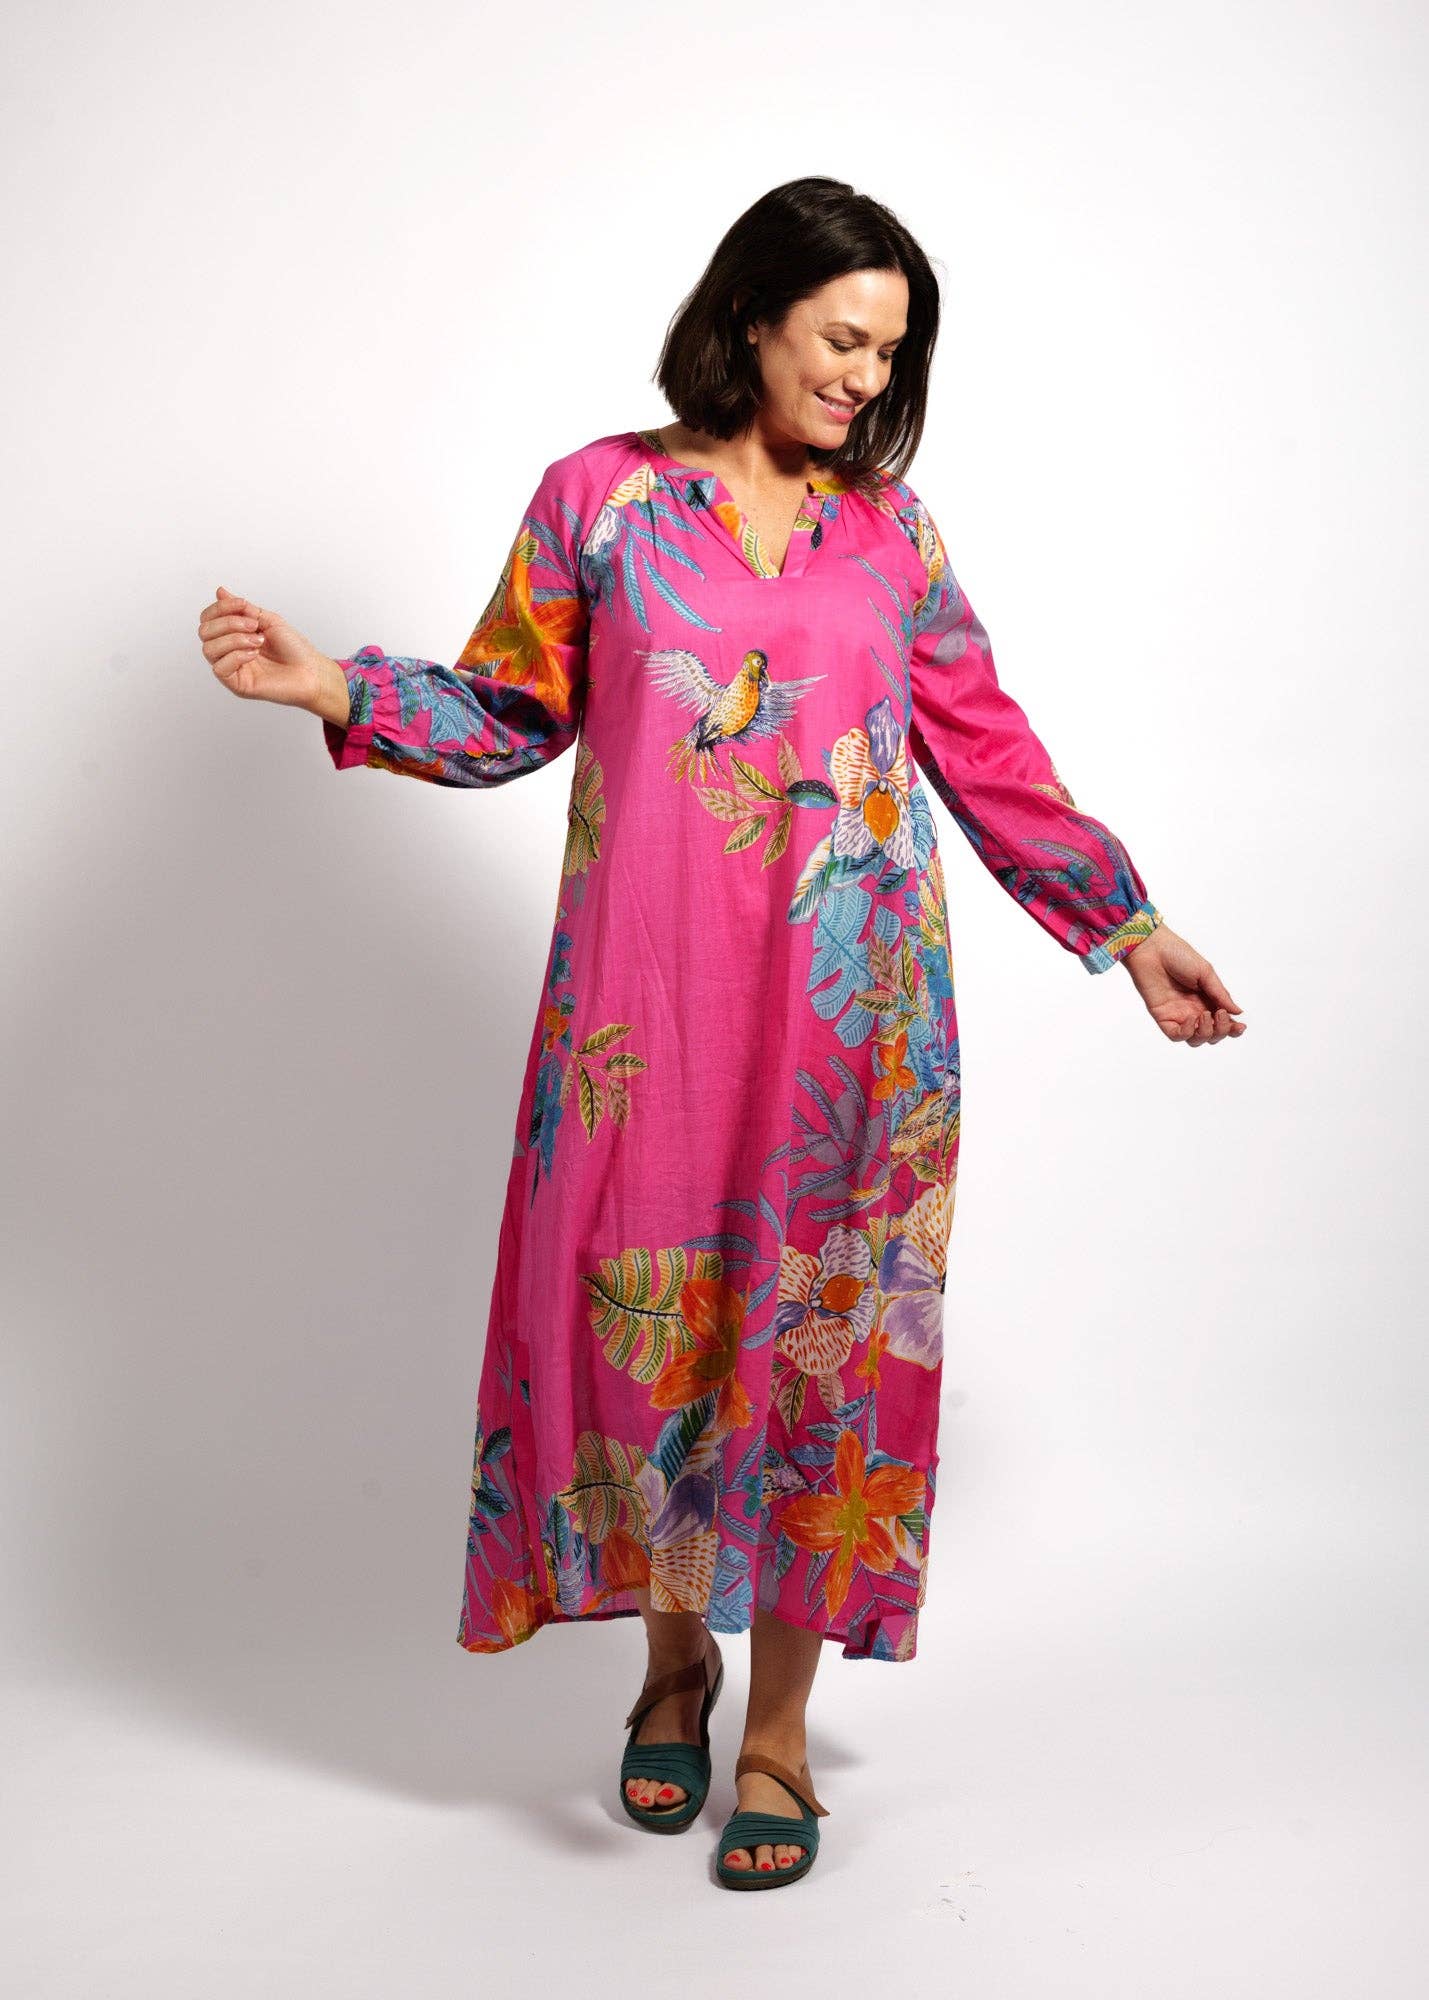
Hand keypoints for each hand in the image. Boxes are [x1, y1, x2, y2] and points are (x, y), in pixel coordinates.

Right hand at [196, 586, 344, 718]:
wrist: (312, 671)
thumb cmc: (294, 648)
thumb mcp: (268, 620)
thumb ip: (242, 608)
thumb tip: (220, 591)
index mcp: (233, 634)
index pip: (207, 618)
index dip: (220, 608)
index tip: (243, 604)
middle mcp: (228, 650)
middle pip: (204, 632)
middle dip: (228, 623)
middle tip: (254, 626)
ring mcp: (232, 668)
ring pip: (208, 649)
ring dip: (234, 639)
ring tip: (258, 641)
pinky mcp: (236, 684)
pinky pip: (219, 668)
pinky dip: (236, 656)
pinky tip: (254, 654)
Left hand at [1121, 922, 1245, 1046]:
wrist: (1152, 948)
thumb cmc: (1178, 954)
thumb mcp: (1205, 973)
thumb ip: (1220, 994)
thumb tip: (1237, 1012)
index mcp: (1207, 999)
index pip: (1222, 1021)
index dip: (1232, 1028)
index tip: (1240, 1026)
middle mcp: (1194, 1010)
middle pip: (1212, 1035)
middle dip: (1221, 1030)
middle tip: (1220, 1014)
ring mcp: (1178, 1015)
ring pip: (1195, 1039)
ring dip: (1206, 1033)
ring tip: (1206, 1015)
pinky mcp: (1162, 1017)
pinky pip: (1176, 1035)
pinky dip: (1187, 1032)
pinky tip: (1191, 1019)